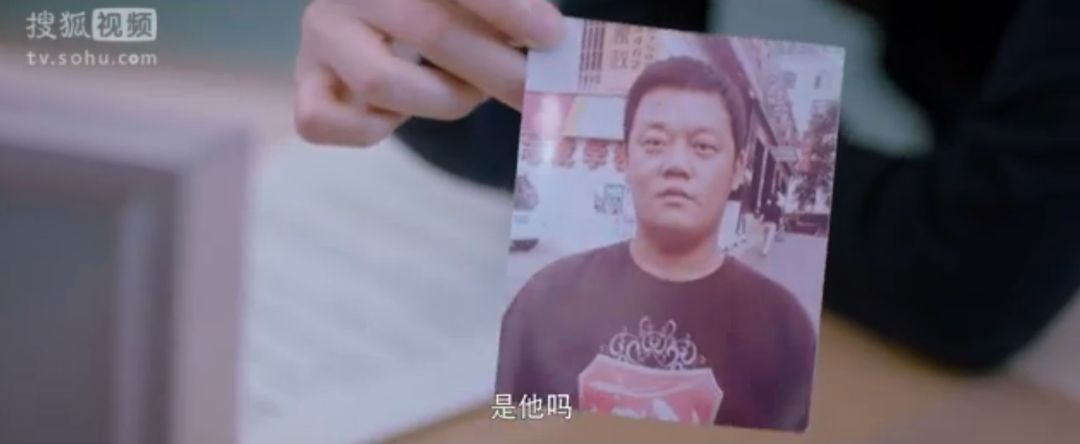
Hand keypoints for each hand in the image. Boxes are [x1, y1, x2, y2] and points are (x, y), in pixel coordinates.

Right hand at [294, 0, 564, 146]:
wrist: (378, 18)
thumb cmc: (447, 8)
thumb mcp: (474, 3)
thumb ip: (511, 9)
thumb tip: (551, 36)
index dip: (508, 9)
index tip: (550, 36)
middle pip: (431, 30)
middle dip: (496, 68)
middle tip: (536, 90)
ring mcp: (322, 34)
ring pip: (381, 82)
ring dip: (444, 99)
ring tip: (471, 93)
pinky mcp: (306, 83)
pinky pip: (325, 121)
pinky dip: (371, 131)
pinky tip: (399, 115)